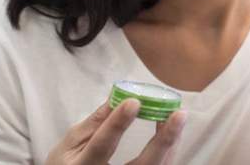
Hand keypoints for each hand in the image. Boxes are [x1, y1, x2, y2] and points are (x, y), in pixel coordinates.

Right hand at [45, 99, 186, 164]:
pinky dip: (169, 153)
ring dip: (171, 144)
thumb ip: (94, 123)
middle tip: (179, 114)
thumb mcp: (70, 143)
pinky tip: (172, 135)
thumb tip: (118, 96)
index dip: (117, 124)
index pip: (102, 145)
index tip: (134, 101)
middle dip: (163, 140)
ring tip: (177, 117)